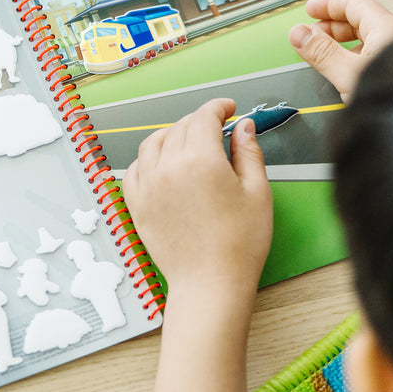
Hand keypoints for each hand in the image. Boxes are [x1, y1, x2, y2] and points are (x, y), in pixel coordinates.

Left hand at [123, 98, 271, 297]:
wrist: (210, 283)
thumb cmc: (240, 242)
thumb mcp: (257, 192)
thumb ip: (248, 152)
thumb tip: (243, 126)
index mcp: (200, 159)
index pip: (204, 117)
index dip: (218, 108)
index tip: (229, 109)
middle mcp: (168, 166)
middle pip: (181, 127)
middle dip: (200, 121)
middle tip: (217, 129)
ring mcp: (148, 185)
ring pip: (154, 143)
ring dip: (172, 134)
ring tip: (189, 142)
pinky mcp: (137, 204)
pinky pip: (135, 168)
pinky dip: (148, 158)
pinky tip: (161, 163)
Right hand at [289, 0, 392, 101]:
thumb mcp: (346, 72)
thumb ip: (320, 52)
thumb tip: (300, 35)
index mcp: (386, 28)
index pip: (353, 4)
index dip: (328, 5)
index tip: (311, 9)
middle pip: (358, 22)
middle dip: (330, 26)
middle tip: (311, 32)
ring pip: (364, 41)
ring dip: (339, 44)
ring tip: (321, 53)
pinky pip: (369, 56)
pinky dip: (350, 58)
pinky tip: (341, 70)